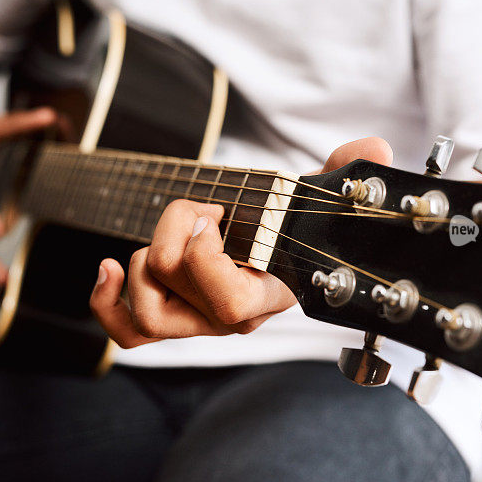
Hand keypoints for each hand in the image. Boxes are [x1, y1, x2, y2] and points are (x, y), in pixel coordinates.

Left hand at [90, 137, 392, 347]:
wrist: (268, 247)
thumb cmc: (288, 223)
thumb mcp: (315, 194)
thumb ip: (344, 171)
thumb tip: (374, 149)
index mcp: (269, 295)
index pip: (230, 303)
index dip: (207, 257)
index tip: (215, 216)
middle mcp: (230, 319)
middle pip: (172, 290)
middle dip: (172, 232)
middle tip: (202, 209)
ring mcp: (197, 323)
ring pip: (147, 310)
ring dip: (146, 257)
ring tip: (176, 231)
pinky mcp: (167, 319)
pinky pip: (127, 332)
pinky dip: (107, 301)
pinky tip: (109, 267)